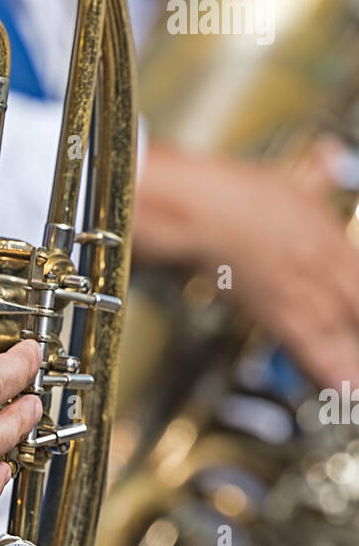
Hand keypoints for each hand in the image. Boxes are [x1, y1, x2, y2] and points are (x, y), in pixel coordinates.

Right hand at [134, 140, 358, 388]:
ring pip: (341, 332)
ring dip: (352, 359)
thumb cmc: (236, 193)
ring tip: (358, 387)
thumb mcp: (287, 177)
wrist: (203, 214)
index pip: (358, 275)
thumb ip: (316, 174)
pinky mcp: (277, 311)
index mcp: (328, 234)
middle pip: (356, 307)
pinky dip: (327, 370)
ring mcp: (303, 290)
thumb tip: (330, 156)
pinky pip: (310, 347)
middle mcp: (324, 265)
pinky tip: (342, 389)